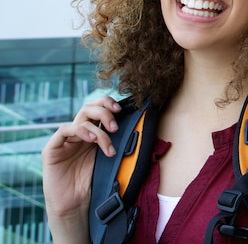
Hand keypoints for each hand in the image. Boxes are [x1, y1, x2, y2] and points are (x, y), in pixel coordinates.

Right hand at [41, 96, 121, 238]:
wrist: (76, 205)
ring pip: (81, 119)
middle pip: (89, 108)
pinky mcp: (52, 149)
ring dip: (98, 129)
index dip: (108, 103)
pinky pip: (64, 130)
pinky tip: (91, 140)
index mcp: (91, 132)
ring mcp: (64, 140)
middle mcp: (78, 133)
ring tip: (108, 145)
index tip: (121, 109)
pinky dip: (81, 131)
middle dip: (105, 112)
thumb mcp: (108, 156)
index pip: (97, 108)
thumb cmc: (93, 182)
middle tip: (115, 126)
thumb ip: (114, 140)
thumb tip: (134, 124)